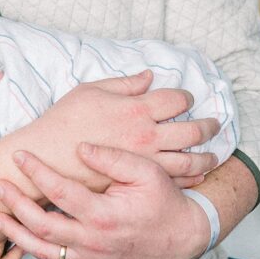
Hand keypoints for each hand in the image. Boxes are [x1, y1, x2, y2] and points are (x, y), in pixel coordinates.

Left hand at [0, 143, 211, 258]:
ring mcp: (90, 258)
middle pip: (42, 226)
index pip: (60, 193)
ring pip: (42, 251)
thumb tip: (80, 147)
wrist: (182, 236)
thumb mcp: (146, 171)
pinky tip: (16, 235)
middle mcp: (94, 242)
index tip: (19, 155)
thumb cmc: (163, 199)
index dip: (36, 172)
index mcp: (105, 216)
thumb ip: (112, 158)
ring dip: (15, 233)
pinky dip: (31, 249)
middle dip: (15, 204)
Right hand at [33, 70, 220, 182]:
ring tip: (213, 153)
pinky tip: (197, 174)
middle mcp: (147, 135)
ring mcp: (146, 161)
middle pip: (192, 130)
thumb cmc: (65, 120)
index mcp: (136, 108)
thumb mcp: (90, 91)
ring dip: (206, 155)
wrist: (47, 156)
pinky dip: (192, 177)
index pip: (176, 99)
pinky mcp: (138, 180)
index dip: (185, 96)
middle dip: (207, 125)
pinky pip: (175, 181)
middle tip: (213, 124)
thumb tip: (148, 77)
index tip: (186, 98)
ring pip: (190, 160)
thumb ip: (123, 84)